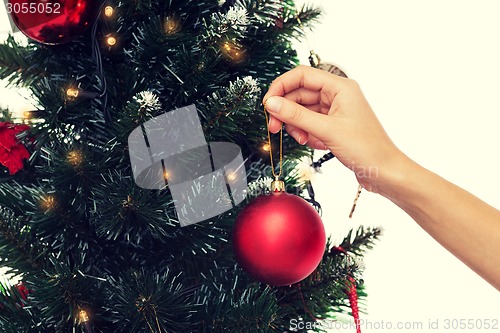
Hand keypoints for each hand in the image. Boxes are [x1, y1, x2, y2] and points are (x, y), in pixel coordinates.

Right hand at [263, 65, 404, 191]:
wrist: (384, 172)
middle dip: (286, 111)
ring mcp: (335, 110)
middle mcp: (337, 95)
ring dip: (296, 125)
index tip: (267, 104)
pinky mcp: (333, 125)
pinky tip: (313, 143)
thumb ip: (296, 115)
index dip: (281, 87)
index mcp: (340, 87)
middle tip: (274, 128)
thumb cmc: (366, 148)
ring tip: (301, 139)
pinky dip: (306, 133)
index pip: (301, 76)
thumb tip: (272, 103)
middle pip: (299, 94)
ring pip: (303, 110)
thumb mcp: (326, 130)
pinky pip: (310, 123)